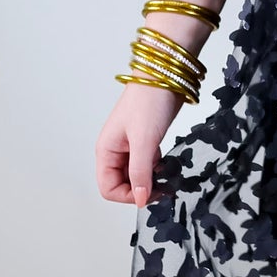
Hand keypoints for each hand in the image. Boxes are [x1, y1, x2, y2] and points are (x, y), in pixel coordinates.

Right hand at [95, 83, 186, 206]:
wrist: (165, 75)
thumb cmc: (149, 101)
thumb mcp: (144, 141)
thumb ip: (140, 172)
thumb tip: (140, 200)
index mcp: (106, 150)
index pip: (108, 188)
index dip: (129, 196)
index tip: (150, 192)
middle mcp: (115, 150)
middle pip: (122, 185)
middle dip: (142, 190)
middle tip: (163, 187)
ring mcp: (131, 146)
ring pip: (137, 176)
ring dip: (151, 181)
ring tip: (168, 176)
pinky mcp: (146, 141)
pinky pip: (148, 165)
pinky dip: (158, 170)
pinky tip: (170, 165)